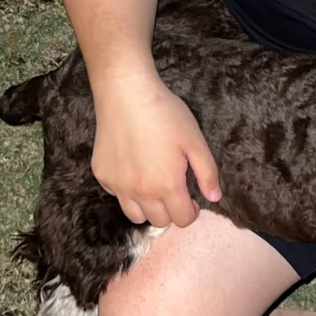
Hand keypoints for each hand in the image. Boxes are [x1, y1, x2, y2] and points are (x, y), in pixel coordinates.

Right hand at [90, 69, 221, 229]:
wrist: (126, 93)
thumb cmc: (165, 113)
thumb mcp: (195, 140)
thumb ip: (207, 173)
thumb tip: (214, 197)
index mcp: (167, 185)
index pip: (182, 219)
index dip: (191, 212)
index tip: (191, 200)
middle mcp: (140, 192)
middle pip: (159, 221)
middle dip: (171, 211)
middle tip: (173, 190)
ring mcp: (118, 185)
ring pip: (135, 216)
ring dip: (147, 208)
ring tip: (153, 186)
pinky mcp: (102, 175)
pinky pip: (116, 194)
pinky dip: (126, 190)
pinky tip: (133, 168)